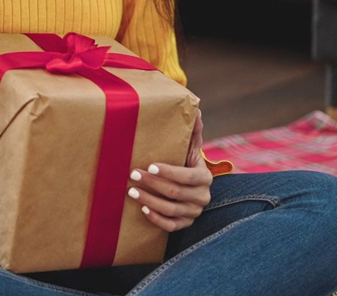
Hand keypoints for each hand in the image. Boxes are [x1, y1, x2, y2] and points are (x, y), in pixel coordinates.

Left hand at [127, 110, 211, 231]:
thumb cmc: (185, 163)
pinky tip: (143, 209)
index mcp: (205, 177)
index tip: (149, 165)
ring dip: (149, 200)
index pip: (188, 176)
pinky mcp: (185, 224)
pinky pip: (171, 226)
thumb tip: (197, 110)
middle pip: (176, 193)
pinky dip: (156, 219)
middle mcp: (202, 197)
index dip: (169, 172)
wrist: (188, 187)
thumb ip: (193, 131)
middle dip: (152, 184)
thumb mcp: (190, 147)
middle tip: (133, 174)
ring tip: (132, 191)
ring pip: (171, 210)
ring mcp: (194, 213)